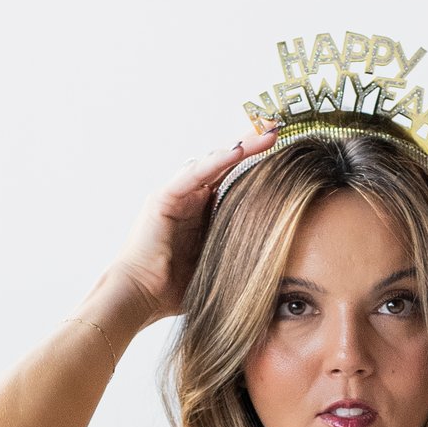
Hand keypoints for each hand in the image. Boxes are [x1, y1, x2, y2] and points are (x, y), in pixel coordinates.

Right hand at [106, 131, 276, 322]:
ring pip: (213, 162)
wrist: (139, 299)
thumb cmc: (175, 291)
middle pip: (227, 164)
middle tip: (280, 127)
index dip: (259, 165)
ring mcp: (177, 195)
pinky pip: (192, 175)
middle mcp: (191, 198)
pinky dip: (214, 162)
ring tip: (267, 132)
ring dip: (241, 146)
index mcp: (204, 212)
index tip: (289, 152)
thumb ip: (241, 255)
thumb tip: (282, 263)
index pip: (236, 180)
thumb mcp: (221, 266)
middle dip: (254, 144)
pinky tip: (237, 151)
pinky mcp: (163, 198)